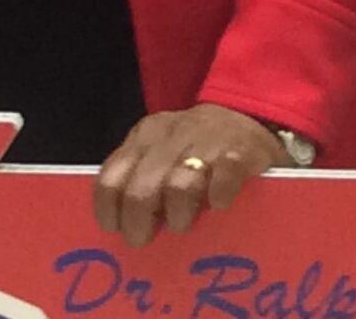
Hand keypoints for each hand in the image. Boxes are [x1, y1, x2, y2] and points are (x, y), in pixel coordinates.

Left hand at [95, 103, 287, 247]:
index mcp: (144, 137)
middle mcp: (170, 137)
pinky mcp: (238, 152)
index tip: (117, 229)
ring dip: (178, 215)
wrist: (245, 117)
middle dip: (139, 224)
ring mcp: (205, 142)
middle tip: (145, 239)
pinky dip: (218, 198)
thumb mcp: (158, 151)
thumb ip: (139, 176)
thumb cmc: (194, 148)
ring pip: (179, 187)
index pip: (111, 178)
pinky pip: (223, 180)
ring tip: (182, 223)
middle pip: (141, 190)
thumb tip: (121, 225)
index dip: (109, 211)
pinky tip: (219, 205)